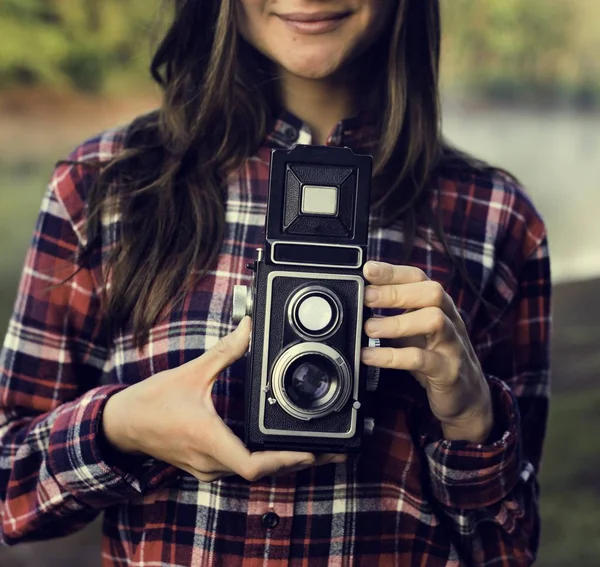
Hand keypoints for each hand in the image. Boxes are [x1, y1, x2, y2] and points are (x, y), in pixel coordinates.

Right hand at [102, 317, 345, 482]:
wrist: (122, 426)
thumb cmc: (151, 403)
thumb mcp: (191, 372)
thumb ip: (225, 350)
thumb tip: (249, 326)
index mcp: (207, 438)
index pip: (252, 465)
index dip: (285, 460)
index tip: (312, 451)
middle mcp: (210, 461)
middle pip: (262, 473)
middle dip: (298, 462)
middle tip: (330, 451)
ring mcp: (207, 468)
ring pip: (254, 474)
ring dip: (284, 465)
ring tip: (315, 451)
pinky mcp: (206, 467)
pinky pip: (242, 470)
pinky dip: (266, 463)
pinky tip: (281, 451)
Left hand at [361, 262, 492, 443]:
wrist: (465, 396)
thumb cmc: (434, 357)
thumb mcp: (412, 332)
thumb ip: (391, 316)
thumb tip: (357, 303)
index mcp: (438, 306)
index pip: (419, 278)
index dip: (394, 271)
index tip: (368, 270)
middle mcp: (449, 319)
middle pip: (432, 292)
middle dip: (396, 292)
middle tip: (366, 297)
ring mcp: (453, 344)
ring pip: (435, 320)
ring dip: (398, 322)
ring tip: (369, 328)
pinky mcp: (449, 371)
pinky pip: (423, 359)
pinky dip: (393, 356)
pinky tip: (371, 356)